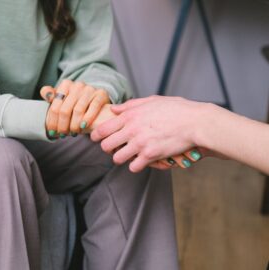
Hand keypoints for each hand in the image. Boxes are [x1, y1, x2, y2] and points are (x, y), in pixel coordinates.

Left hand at [40, 80, 109, 136]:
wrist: (95, 100)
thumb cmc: (74, 102)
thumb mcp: (61, 97)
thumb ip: (50, 94)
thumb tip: (46, 94)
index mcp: (65, 84)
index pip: (55, 107)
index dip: (52, 122)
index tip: (52, 132)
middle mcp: (77, 85)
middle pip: (65, 110)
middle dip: (62, 126)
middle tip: (62, 135)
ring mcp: (90, 89)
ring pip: (78, 111)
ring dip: (74, 125)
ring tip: (73, 133)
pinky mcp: (101, 94)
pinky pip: (93, 107)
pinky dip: (87, 119)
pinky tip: (83, 127)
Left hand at [91, 95, 211, 171]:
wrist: (195, 122)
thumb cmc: (176, 109)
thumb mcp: (152, 100)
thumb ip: (130, 105)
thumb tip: (114, 108)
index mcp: (130, 115)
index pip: (102, 129)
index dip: (95, 136)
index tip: (96, 138)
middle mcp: (131, 130)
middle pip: (106, 146)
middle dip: (107, 148)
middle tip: (113, 148)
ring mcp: (140, 143)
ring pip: (117, 158)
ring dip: (121, 158)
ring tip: (127, 155)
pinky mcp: (150, 155)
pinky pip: (133, 167)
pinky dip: (136, 165)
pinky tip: (141, 161)